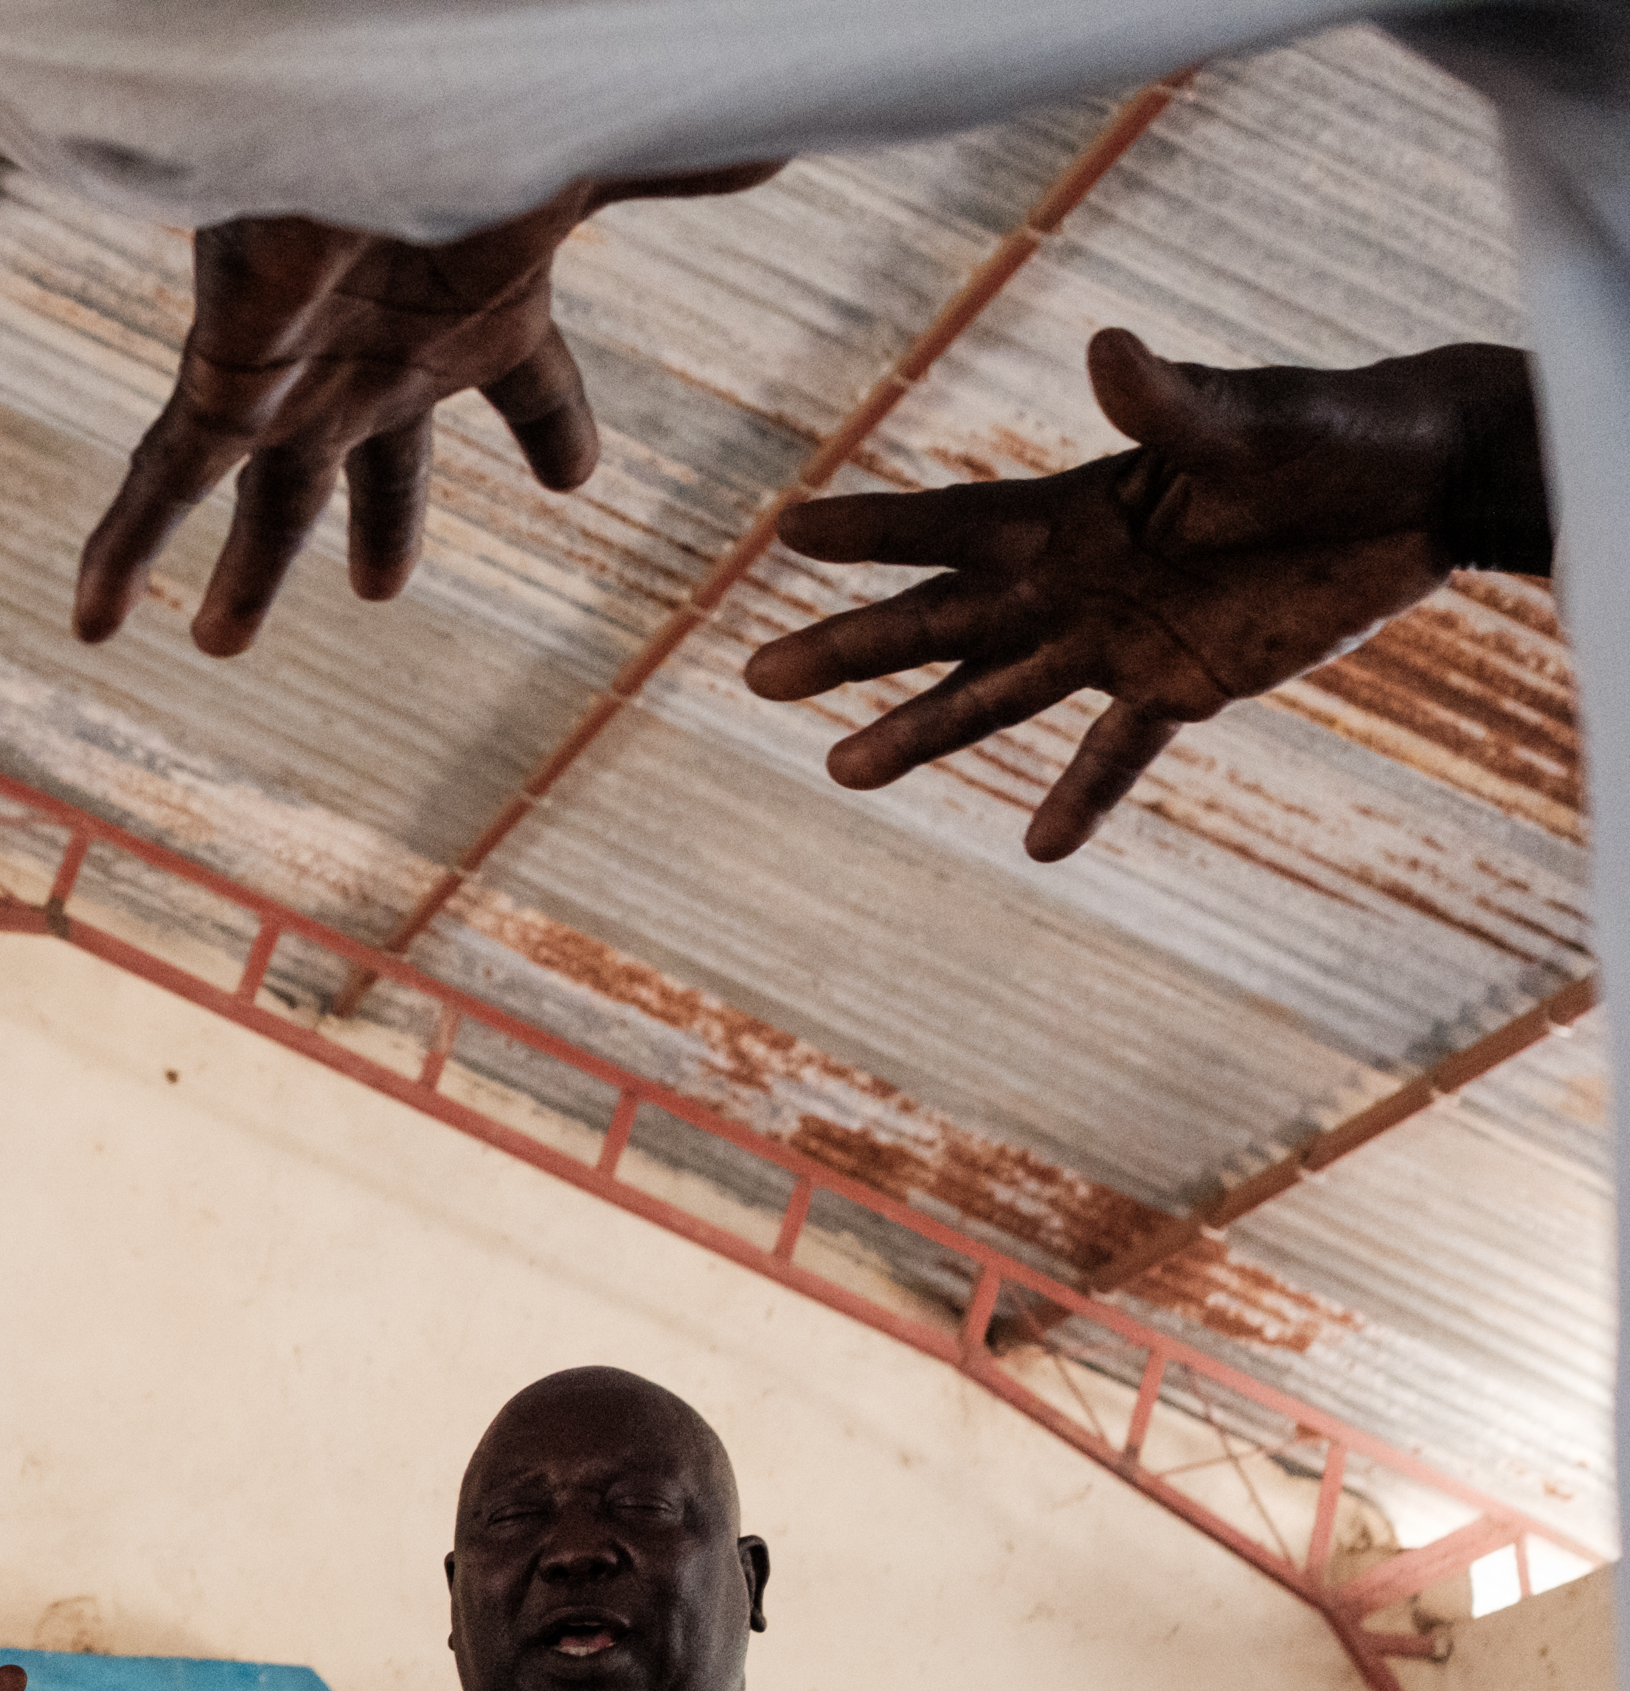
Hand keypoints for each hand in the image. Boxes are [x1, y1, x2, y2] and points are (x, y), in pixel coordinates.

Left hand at [75, 166, 777, 653]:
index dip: (553, 432)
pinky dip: (124, 554)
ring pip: (268, 503)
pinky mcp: (221, 383)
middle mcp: (382, 359)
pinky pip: (160, 487)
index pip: (535, 392)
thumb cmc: (466, 123)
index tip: (574, 476)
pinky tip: (87, 625)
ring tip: (220, 641)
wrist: (346, 98)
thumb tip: (777, 151)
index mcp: (479, 316)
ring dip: (249, 573)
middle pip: (382, 474)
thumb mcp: (583, 161)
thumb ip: (671, 162)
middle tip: (379, 590)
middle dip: (380, 530)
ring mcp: (297, 380)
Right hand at [745, 330, 1542, 860]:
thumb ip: (1173, 404)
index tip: (784, 533)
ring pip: (999, 696)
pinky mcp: (1184, 686)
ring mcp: (1120, 638)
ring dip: (921, 734)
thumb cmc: (1334, 432)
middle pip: (943, 622)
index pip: (954, 522)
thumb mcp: (1253, 420)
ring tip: (842, 771)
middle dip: (851, 650)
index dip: (871, 530)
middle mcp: (1078, 578)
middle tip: (758, 676)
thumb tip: (1108, 351)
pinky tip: (1038, 848)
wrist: (1424, 486)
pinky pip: (1118, 754)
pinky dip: (1082, 797)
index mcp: (1080, 508)